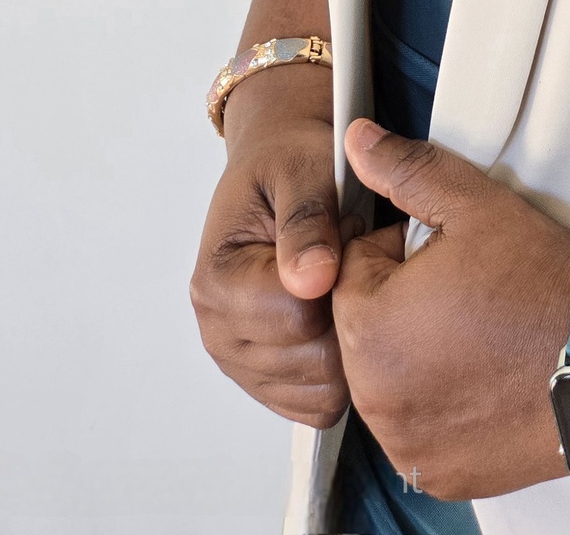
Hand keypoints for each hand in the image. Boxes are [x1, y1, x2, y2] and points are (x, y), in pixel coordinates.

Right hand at [191, 0, 351, 426]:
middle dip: (347, 312)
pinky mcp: (268, 379)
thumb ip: (307, 221)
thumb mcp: (305, 169)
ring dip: (347, 341)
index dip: (341, 281)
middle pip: (311, 361)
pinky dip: (341, 369)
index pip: (297, 316)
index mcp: (217, 279)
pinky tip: (341, 316)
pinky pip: (318, 403)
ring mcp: (242, 359)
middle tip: (352, 261)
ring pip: (318, 391)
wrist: (282, 167)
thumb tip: (312, 278)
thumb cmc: (291, 165)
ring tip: (344, 284)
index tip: (350, 240)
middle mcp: (219, 327)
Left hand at [333, 121, 569, 498]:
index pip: (353, 272)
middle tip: (468, 292)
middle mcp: (376, 396)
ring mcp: (406, 443)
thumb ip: (407, 170)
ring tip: (480, 333)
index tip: (447, 255)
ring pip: (388, 382)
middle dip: (401, 306)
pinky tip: (485, 379)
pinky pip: (416, 431)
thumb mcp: (475, 205)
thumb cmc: (546, 284)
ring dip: (416, 357)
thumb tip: (357, 141)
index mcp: (369, 327)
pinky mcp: (437, 475)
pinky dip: (440, 407)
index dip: (398, 253)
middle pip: (364, 331)